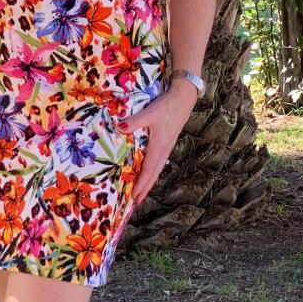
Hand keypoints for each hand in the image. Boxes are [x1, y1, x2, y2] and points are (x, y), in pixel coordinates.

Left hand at [119, 83, 197, 205]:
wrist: (183, 99)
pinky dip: (153, 172)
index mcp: (158, 146)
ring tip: (142, 193)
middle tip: (136, 202)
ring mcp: (167, 147)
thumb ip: (134, 121)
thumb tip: (119, 127)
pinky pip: (159, 163)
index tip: (134, 197)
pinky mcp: (168, 143)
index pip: (148, 170)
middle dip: (145, 189)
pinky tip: (150, 173)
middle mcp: (163, 150)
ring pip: (157, 169)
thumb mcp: (149, 113)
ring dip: (149, 182)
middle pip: (153, 174)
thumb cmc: (166, 106)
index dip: (141, 184)